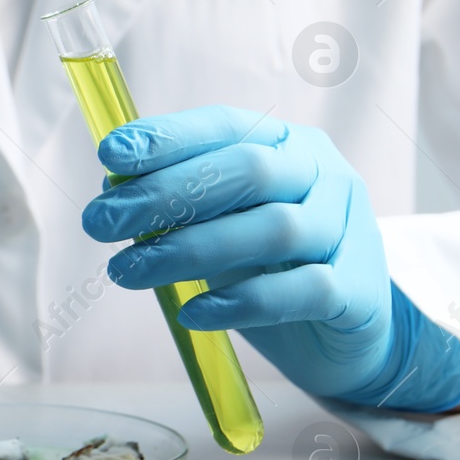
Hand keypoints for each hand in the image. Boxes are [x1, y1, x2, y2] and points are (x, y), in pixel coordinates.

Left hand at [80, 106, 459, 412]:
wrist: (341, 333)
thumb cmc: (266, 267)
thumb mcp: (216, 225)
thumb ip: (177, 204)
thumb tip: (111, 189)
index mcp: (286, 145)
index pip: (227, 126)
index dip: (167, 137)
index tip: (108, 155)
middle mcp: (324, 175)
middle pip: (248, 171)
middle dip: (164, 195)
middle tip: (100, 223)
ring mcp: (349, 230)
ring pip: (274, 229)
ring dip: (189, 249)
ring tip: (125, 271)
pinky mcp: (359, 291)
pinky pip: (302, 290)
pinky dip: (242, 302)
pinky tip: (194, 313)